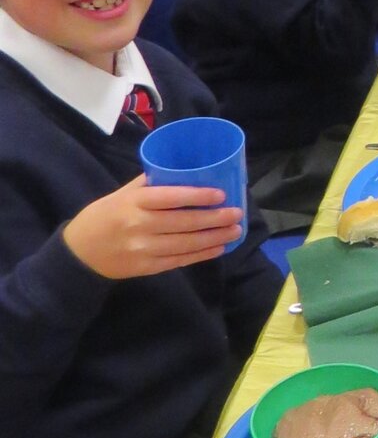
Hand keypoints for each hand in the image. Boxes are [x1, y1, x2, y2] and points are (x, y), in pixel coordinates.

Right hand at [63, 176, 243, 278]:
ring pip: (186, 244)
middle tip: (238, 214)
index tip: (222, 194)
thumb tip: (186, 170)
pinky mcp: (146, 268)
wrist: (79, 253)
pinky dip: (202, 254)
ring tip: (235, 230)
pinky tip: (218, 247)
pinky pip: (180, 261)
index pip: (170, 197)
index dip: (197, 196)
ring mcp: (143, 249)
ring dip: (215, 238)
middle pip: (184, 223)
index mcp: (133, 203)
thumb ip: (151, 184)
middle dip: (215, 219)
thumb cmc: (105, 215)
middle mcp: (139, 226)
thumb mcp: (122, 194)